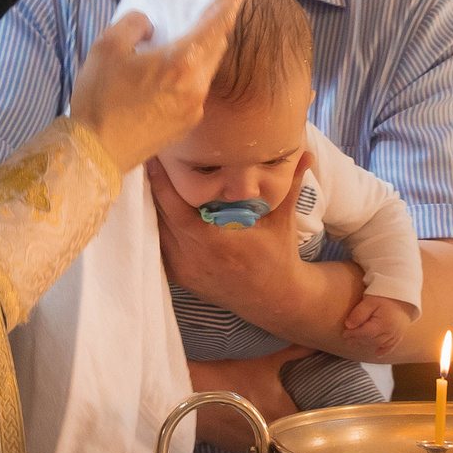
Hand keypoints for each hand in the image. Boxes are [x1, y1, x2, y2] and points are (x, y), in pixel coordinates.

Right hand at [69, 0, 253, 172]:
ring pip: (206, 68)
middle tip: (214, 0)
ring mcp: (195, 108)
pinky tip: (167, 71)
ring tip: (184, 35)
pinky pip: (195, 88)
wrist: (95, 153)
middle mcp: (196, 85)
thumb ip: (133, 24)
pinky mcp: (187, 124)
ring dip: (202, 48)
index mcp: (181, 63)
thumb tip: (149, 23)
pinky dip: (189, 72)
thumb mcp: (106, 47)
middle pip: (217, 44)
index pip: (217, 22)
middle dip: (218, 20)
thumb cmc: (99, 100)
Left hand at [147, 152, 322, 318]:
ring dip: (150, 207)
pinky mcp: (180, 277)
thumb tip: (305, 152)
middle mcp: (196, 260)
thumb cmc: (279, 257)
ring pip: (155, 233)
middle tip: (146, 157)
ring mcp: (185, 271)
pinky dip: (155, 227)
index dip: (162, 185)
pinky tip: (152, 206)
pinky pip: (158, 247)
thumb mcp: (283, 221)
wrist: (274, 299)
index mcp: (218, 245)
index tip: (156, 158)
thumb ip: (289, 185)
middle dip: (152, 188)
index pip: (177, 212)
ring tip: (146, 176)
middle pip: (160, 218)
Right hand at [186, 348, 311, 449]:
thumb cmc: (227, 378)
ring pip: (266, 436)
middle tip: (282, 401)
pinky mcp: (230, 447)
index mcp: (282, 416)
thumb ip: (292, 352)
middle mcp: (269, 436)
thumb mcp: (262, 361)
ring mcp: (249, 445)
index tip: (305, 401)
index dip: (308, 412)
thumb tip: (315, 342)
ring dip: (265, 425)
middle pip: (287, 430)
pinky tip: (239, 415)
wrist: (185, 397)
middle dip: (286, 418)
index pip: (305, 421)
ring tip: (258, 407)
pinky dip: (246, 429)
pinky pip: (247, 439)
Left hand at [341, 294, 414, 360]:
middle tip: (347, 338)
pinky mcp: (400, 334)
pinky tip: (377, 354)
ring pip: (378, 343)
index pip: (364, 333)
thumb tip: (348, 326)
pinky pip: (391, 346)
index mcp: (383, 324)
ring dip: (366, 343)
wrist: (404, 294)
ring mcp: (396, 334)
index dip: (353, 334)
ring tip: (356, 341)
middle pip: (371, 339)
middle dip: (357, 339)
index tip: (344, 333)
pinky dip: (384, 350)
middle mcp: (391, 332)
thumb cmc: (386, 295)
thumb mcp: (370, 301)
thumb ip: (359, 313)